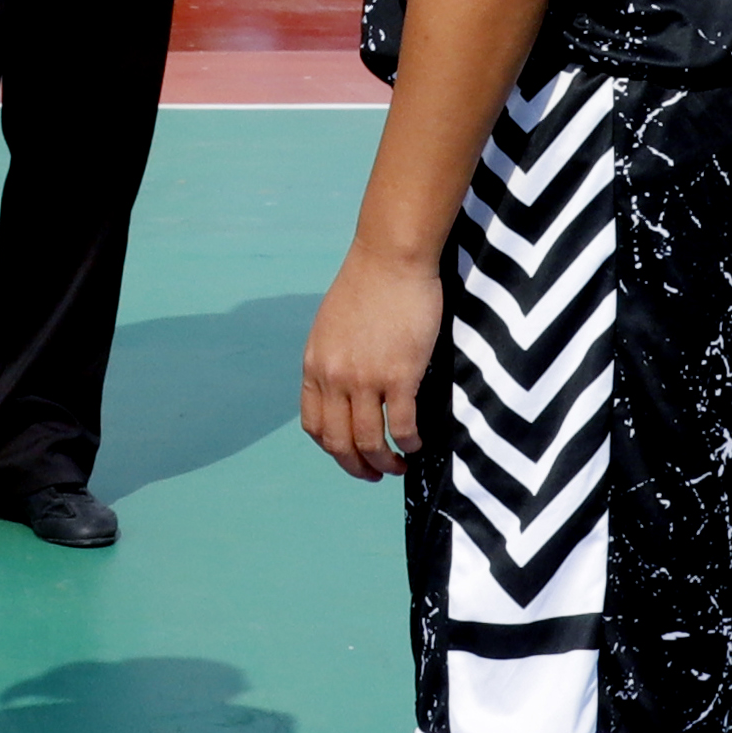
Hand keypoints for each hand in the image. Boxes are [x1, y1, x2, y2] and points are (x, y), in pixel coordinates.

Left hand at [301, 244, 443, 482]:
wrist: (390, 258)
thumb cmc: (367, 286)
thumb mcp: (331, 327)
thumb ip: (333, 360)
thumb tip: (345, 390)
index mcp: (315, 365)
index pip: (313, 425)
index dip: (332, 448)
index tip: (349, 454)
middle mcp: (334, 377)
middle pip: (338, 442)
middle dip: (356, 466)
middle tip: (375, 473)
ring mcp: (365, 378)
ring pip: (369, 442)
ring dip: (385, 463)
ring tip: (398, 465)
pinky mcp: (398, 376)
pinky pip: (401, 426)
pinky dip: (410, 442)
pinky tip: (418, 442)